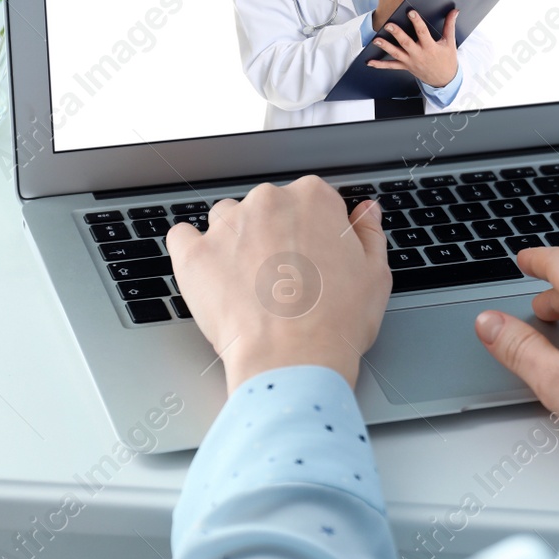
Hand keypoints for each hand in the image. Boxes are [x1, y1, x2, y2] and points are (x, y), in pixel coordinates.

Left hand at [166, 176, 391, 395]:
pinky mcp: (194, 254)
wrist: (293, 360)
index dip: (315, 232)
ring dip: (235, 241)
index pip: (312, 201)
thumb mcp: (375, 274)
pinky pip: (183, 237)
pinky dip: (192, 251)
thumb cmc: (336, 321)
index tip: (315, 257)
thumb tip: (365, 213)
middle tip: (285, 278)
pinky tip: (208, 273)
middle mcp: (268, 201)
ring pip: (227, 220)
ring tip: (248, 283)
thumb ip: (368, 234)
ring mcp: (228, 226)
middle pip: (269, 208)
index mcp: (314, 199)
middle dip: (274, 235)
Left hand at [367, 8, 459, 89]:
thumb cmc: (447, 61)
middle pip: (406, 43)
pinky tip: (370, 62)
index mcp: (430, 47)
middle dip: (397, 34)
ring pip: (396, 53)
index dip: (417, 22)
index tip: (411, 13)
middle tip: (389, 25)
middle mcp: (418, 54)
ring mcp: (410, 61)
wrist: (444, 80)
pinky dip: (380, 65)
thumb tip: (454, 11)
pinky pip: (392, 66)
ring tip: (376, 40)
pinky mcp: (406, 67)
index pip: (422, 33)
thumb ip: (449, 25)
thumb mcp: (450, 43)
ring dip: (385, 47)